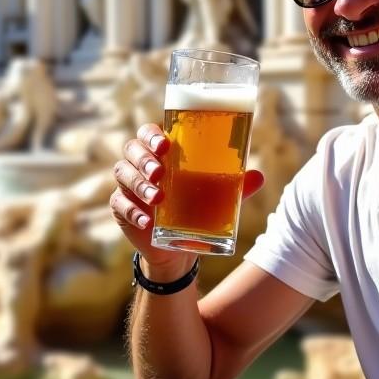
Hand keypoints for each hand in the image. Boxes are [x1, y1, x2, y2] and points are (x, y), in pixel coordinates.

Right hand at [110, 123, 264, 270]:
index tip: (165, 146)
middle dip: (144, 159)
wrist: (177, 246)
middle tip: (160, 173)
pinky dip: (132, 211)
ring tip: (157, 198)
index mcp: (161, 152)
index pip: (149, 132)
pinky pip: (119, 204)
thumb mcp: (216, 197)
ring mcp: (128, 185)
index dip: (152, 135)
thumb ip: (235, 186)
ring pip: (122, 174)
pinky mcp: (120, 208)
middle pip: (131, 149)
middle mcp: (140, 163)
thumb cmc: (195, 207)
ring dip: (139, 184)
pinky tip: (146, 221)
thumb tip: (259, 177)